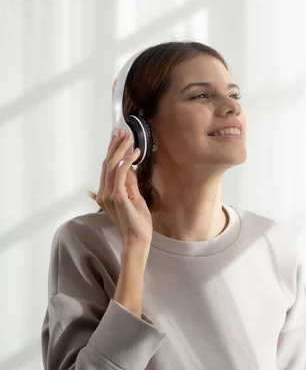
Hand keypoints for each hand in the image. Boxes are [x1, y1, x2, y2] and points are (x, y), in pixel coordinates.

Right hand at [96, 129, 152, 250]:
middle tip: (121, 131)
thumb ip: (129, 184)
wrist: (137, 240)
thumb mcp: (134, 198)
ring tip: (129, 137)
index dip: (112, 151)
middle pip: (107, 163)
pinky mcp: (117, 197)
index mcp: (106, 193)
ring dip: (121, 149)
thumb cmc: (137, 222)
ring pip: (112, 166)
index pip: (108, 167)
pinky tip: (134, 152)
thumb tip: (129, 168)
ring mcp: (109, 195)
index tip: (118, 137)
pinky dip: (127, 161)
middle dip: (115, 145)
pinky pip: (120, 174)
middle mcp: (104, 193)